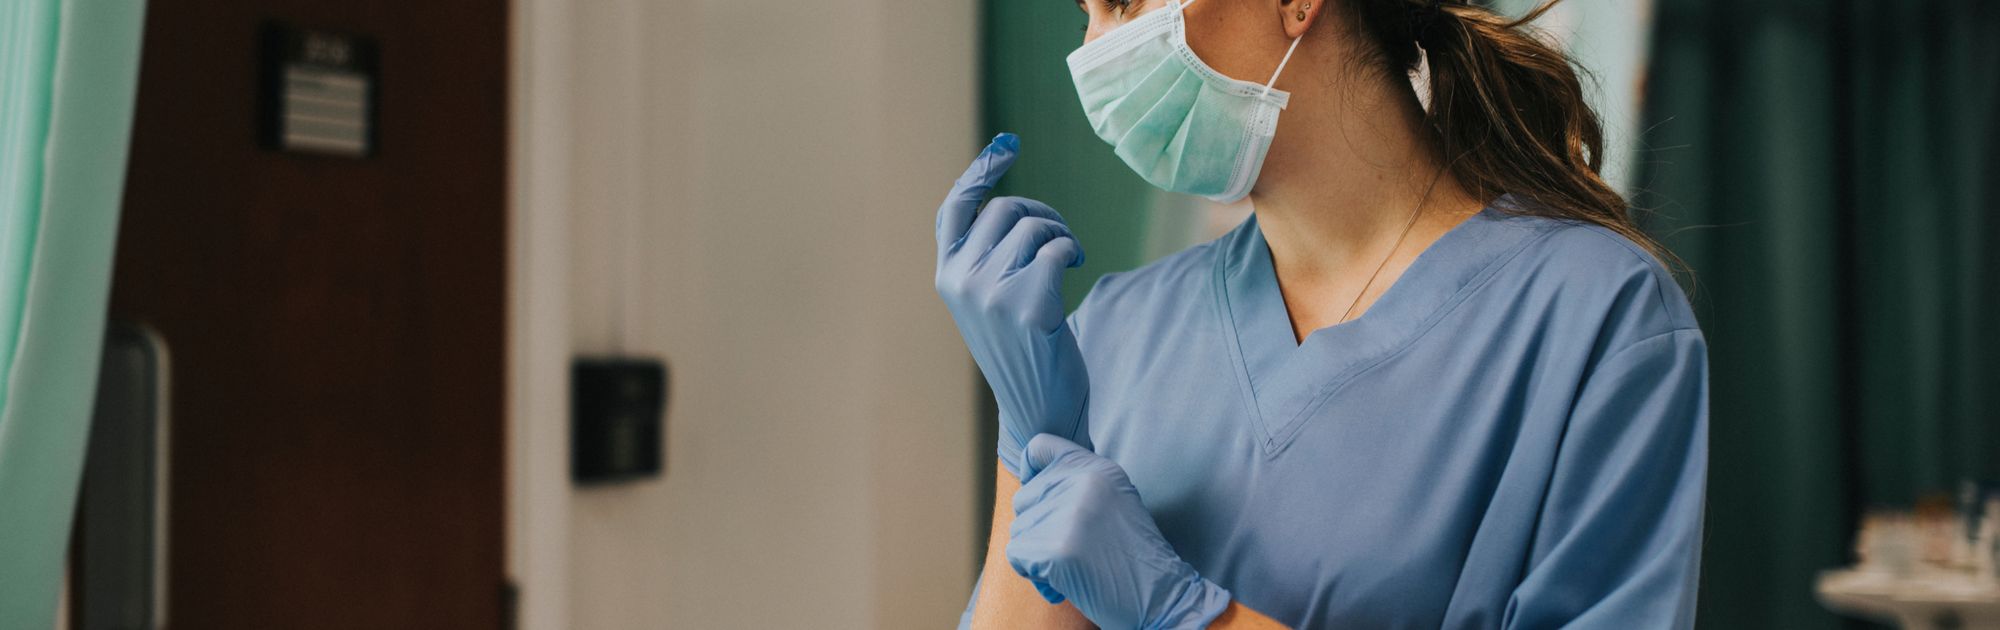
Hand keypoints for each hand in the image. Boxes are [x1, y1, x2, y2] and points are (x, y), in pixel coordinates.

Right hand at [935, 133, 1090, 477]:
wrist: (1039, 408)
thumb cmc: (1022, 349)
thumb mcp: (988, 300)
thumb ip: (985, 257)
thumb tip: (1011, 204)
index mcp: (947, 276)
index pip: (954, 209)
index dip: (980, 173)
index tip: (1008, 145)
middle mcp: (961, 281)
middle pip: (1005, 210)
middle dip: (1041, 213)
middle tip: (1060, 238)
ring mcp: (991, 293)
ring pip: (1033, 226)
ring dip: (1060, 233)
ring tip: (1068, 258)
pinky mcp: (1027, 305)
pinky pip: (1056, 248)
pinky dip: (1071, 250)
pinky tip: (1075, 267)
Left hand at [1008, 434, 1231, 629]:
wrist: (1162, 597)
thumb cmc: (1134, 557)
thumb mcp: (1114, 501)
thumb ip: (1076, 485)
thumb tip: (1027, 483)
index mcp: (1097, 468)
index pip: (1039, 446)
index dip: (1030, 472)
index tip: (1040, 499)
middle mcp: (1082, 482)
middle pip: (1024, 498)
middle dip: (1037, 529)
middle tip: (1070, 550)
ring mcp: (1069, 515)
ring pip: (1019, 530)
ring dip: (1037, 556)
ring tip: (1073, 568)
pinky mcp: (1057, 549)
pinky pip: (1018, 557)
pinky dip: (1034, 576)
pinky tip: (1063, 585)